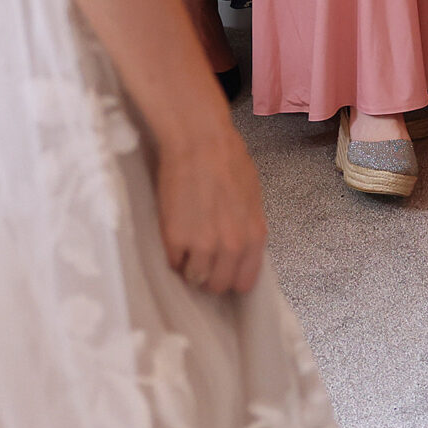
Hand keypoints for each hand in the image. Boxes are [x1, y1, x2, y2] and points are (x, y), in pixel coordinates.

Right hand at [153, 122, 267, 294]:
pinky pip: (173, 262)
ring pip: (195, 278)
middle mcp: (231, 248)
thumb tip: (239, 247)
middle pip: (218, 285)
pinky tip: (175, 235)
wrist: (199, 142)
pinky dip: (173, 254)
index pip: (245, 282)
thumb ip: (246, 228)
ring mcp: (203, 246)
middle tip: (201, 258)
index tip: (223, 271)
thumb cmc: (228, 160)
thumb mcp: (251, 199)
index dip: (232, 278)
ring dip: (190, 267)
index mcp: (254, 237)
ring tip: (187, 247)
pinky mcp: (176, 240)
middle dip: (209, 275)